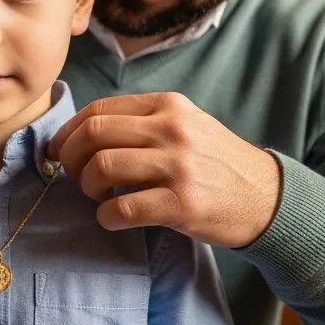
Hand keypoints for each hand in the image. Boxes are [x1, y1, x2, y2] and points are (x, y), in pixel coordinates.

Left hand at [47, 92, 280, 247]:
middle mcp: (172, 130)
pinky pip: (122, 209)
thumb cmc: (217, 162)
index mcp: (169, 105)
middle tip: (72, 175)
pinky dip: (106, 217)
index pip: (100, 109)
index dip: (69, 131)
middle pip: (95, 134)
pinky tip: (113, 219)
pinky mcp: (182, 203)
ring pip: (103, 168)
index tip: (60, 150)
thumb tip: (85, 134)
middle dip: (71, 157)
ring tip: (97, 197)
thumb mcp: (187, 124)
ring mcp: (178, 166)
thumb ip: (144, 122)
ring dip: (88, 187)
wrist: (265, 196)